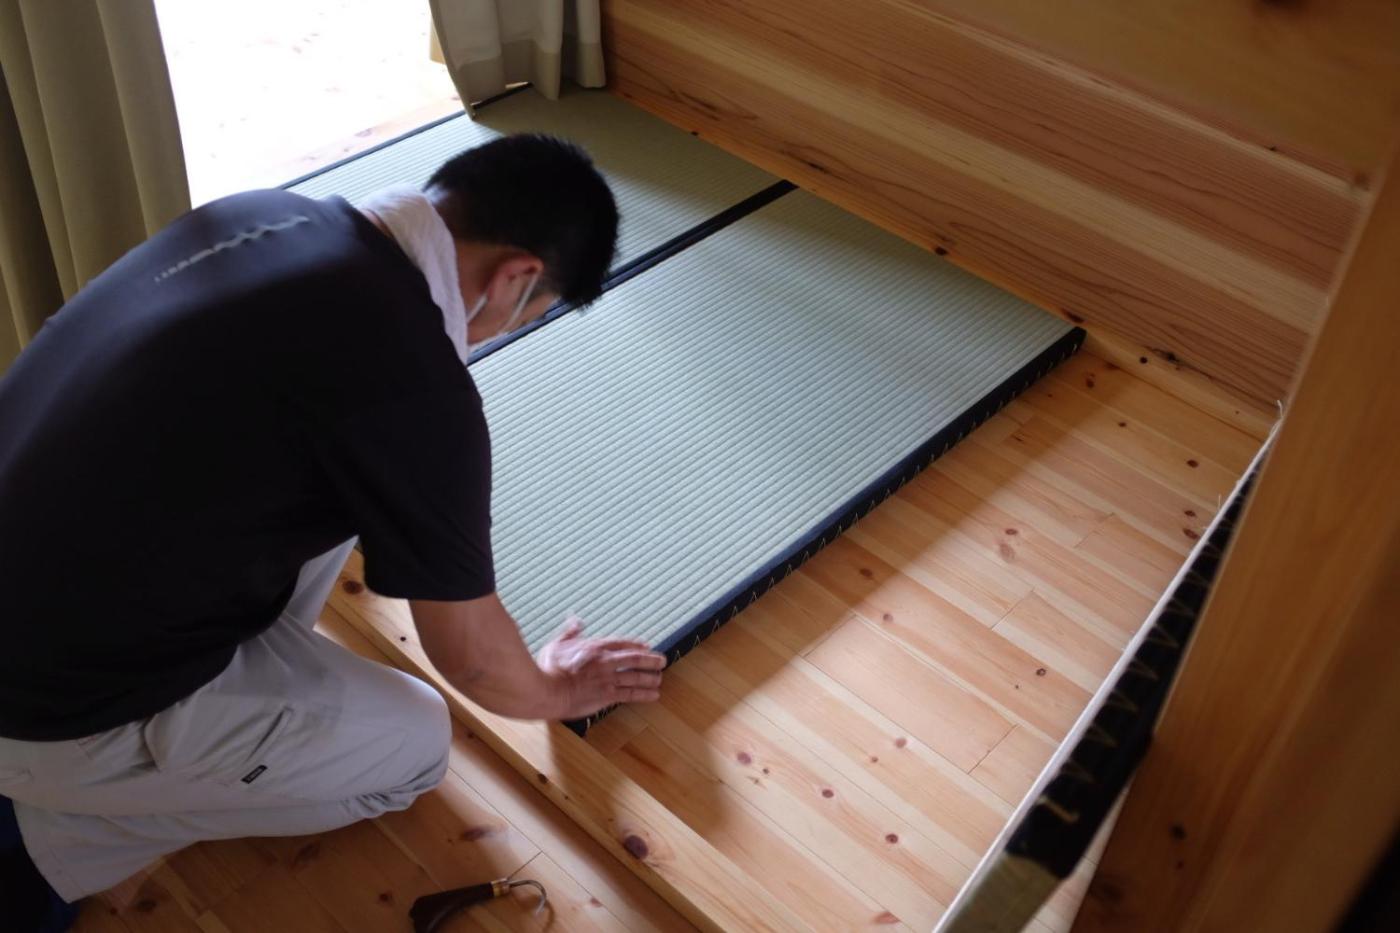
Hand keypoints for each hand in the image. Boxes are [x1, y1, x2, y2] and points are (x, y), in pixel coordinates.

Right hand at [535, 616, 666, 719]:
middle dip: (650, 659)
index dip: (635, 644)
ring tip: (659, 678)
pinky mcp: (607, 695)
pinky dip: (644, 694)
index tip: (646, 645)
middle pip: (634, 658)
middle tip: (662, 661)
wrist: (546, 690)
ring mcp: (607, 678)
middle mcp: (605, 661)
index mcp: (594, 647)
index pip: (621, 643)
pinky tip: (654, 695)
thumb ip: (570, 632)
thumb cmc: (548, 668)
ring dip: (650, 677)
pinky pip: (630, 694)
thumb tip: (576, 620)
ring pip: (635, 676)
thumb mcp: (556, 644)